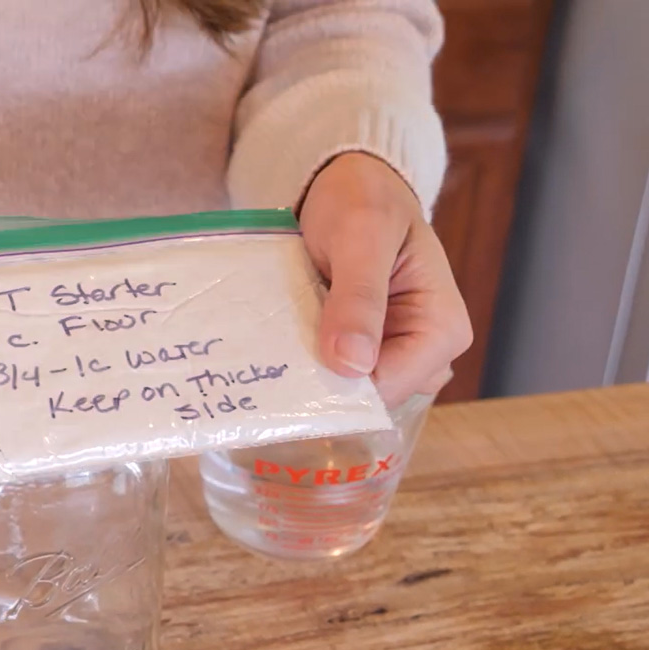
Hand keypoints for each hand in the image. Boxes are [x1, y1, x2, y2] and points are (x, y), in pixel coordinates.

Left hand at [300, 152, 472, 405]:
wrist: (351, 183)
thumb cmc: (365, 200)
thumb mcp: (361, 237)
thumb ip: (359, 298)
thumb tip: (353, 364)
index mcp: (443, 329)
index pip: (388, 388)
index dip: (340, 387)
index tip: (291, 372)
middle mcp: (427, 352)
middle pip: (370, 396)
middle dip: (324, 382)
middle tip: (276, 356)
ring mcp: (397, 353)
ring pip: (349, 389)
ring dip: (312, 372)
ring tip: (278, 343)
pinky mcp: (368, 349)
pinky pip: (337, 372)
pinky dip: (309, 360)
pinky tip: (285, 341)